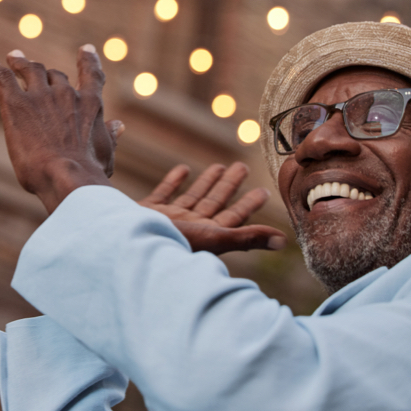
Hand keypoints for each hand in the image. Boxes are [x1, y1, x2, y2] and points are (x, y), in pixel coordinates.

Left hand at [0, 46, 118, 212]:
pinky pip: (0, 76)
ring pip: (27, 69)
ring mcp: (40, 96)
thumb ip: (110, 136)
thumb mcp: (105, 154)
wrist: (67, 175)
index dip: (88, 60)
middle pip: (53, 75)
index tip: (85, 49)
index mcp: (90, 105)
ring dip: (18, 63)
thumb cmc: (88, 172)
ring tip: (11, 59)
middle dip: (43, 71)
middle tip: (30, 66)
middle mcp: (66, 94)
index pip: (92, 76)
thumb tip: (119, 125)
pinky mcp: (15, 103)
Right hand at [139, 162, 287, 253]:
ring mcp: (169, 220)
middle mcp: (190, 228)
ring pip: (193, 197)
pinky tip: (182, 169)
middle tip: (243, 167)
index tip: (264, 191)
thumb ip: (247, 238)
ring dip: (206, 182)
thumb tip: (284, 241)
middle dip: (230, 186)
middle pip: (215, 203)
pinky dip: (173, 182)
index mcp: (207, 235)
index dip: (249, 204)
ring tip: (219, 165)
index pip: (234, 217)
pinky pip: (164, 193)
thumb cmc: (170, 244)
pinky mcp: (147, 212)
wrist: (126, 245)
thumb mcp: (213, 239)